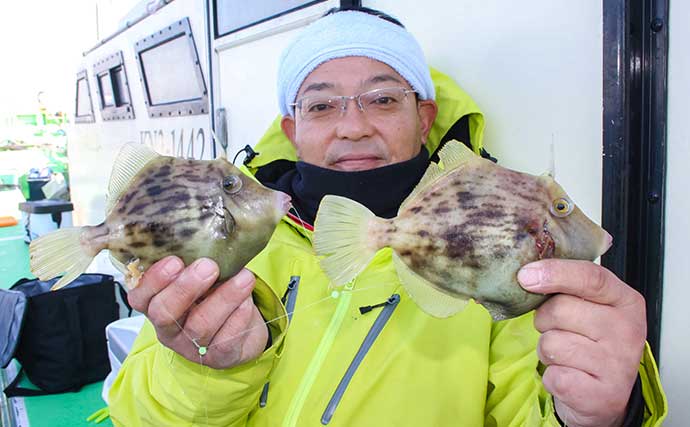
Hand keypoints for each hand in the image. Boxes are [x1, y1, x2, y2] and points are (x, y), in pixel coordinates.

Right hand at [128, 256, 268, 368]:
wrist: (239, 331)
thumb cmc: (212, 296)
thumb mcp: (197, 279)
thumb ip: (193, 263)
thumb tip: (205, 233)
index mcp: (156, 305)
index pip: (140, 297)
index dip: (154, 280)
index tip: (175, 260)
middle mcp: (169, 329)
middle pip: (165, 314)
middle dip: (186, 288)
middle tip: (209, 266)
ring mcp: (192, 347)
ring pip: (200, 326)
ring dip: (224, 298)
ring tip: (244, 277)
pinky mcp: (219, 357)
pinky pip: (225, 341)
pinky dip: (239, 317)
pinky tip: (247, 301)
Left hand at [518, 259, 645, 426]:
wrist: (604, 392)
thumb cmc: (591, 341)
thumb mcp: (589, 306)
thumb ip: (566, 286)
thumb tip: (527, 274)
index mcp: (626, 301)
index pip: (591, 277)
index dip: (555, 273)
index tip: (525, 276)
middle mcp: (628, 331)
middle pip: (560, 309)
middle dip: (544, 319)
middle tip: (558, 329)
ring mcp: (617, 364)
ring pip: (551, 343)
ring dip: (547, 350)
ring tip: (566, 355)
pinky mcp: (601, 394)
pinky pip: (552, 375)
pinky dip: (551, 376)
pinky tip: (569, 376)